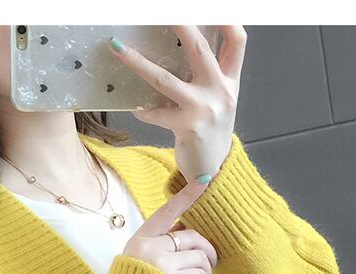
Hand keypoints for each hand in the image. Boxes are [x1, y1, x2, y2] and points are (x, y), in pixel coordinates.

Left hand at [108, 25, 246, 182]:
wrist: (214, 173)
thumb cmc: (212, 134)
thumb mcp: (220, 101)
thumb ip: (210, 76)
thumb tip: (186, 46)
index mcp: (230, 82)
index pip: (237, 41)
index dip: (226, 19)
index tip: (209, 8)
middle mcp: (220, 92)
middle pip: (200, 48)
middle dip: (180, 24)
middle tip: (161, 11)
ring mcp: (204, 109)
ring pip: (165, 79)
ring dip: (138, 62)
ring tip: (118, 49)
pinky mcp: (187, 128)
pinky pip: (157, 113)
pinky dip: (145, 110)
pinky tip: (137, 109)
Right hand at [121, 177, 218, 273]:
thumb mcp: (136, 261)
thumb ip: (158, 244)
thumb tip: (185, 231)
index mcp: (140, 239)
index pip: (166, 212)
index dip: (187, 196)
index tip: (204, 180)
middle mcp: (149, 246)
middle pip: (192, 236)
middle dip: (207, 250)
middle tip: (212, 262)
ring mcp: (160, 263)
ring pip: (200, 256)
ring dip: (207, 270)